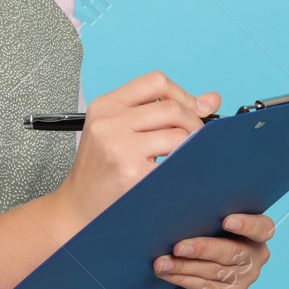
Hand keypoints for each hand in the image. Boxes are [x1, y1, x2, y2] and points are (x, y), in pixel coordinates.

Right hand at [53, 71, 220, 231]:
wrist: (77, 207)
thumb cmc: (101, 169)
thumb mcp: (120, 130)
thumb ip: (161, 111)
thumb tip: (211, 99)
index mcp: (106, 105)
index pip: (156, 81)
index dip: (183, 94)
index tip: (195, 110)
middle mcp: (109, 122)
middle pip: (172, 108)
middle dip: (193, 124)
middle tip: (194, 141)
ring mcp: (119, 147)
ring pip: (177, 135)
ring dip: (190, 147)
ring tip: (183, 157)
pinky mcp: (131, 173)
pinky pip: (175, 163)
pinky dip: (184, 167)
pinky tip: (177, 173)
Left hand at [153, 212, 273, 288]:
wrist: (195, 258)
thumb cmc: (203, 226)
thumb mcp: (208, 215)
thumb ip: (205, 206)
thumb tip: (176, 184)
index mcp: (257, 232)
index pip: (262, 228)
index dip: (247, 225)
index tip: (226, 220)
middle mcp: (256, 256)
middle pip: (232, 252)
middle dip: (203, 249)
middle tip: (178, 246)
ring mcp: (244, 278)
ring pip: (214, 272)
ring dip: (184, 267)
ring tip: (161, 262)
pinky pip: (205, 287)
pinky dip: (182, 279)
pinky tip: (166, 273)